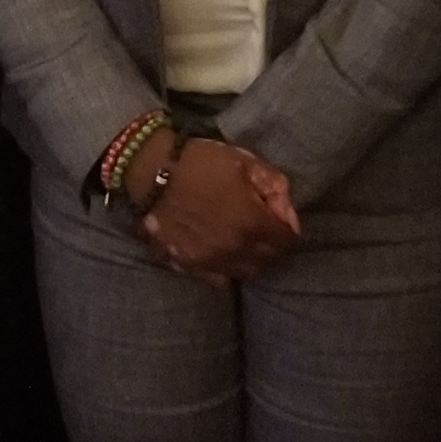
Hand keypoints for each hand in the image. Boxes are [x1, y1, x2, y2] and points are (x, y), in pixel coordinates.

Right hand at [136, 134, 302, 285]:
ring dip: (253, 261)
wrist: (151, 171)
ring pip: (246, 273)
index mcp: (252, 222)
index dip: (289, 230)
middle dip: (274, 248)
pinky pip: (219, 279)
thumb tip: (288, 212)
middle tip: (268, 233)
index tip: (282, 221)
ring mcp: (211, 261)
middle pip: (268, 261)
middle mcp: (235, 249)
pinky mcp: (189, 265)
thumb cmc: (200, 162)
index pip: (287, 241)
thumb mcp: (245, 162)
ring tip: (247, 245)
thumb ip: (275, 186)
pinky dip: (227, 270)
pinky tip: (224, 254)